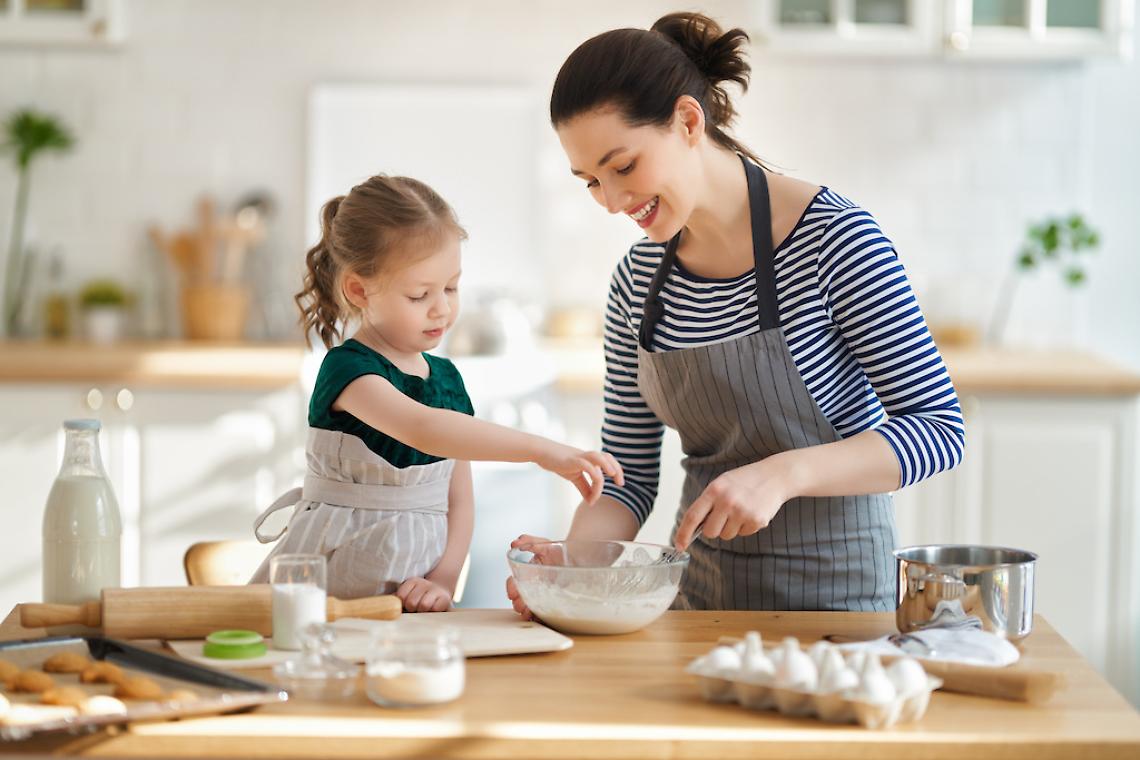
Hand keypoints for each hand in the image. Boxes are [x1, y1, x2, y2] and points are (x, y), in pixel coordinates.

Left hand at [396, 577, 452, 611]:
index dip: (401, 605)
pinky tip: (432, 610)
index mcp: (412, 581)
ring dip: (422, 611)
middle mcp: (423, 583)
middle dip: (412, 609)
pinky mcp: (445, 598)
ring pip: (424, 605)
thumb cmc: (418, 597)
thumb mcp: (407, 594)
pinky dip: (433, 612)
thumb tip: (384, 604)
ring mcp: (435, 590)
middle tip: (414, 609)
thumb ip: (396, 598)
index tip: (404, 606)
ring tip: (423, 611)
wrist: (440, 592)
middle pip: (411, 602)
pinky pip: (435, 608)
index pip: (400, 596)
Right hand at [505, 534, 553, 620]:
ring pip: (530, 606)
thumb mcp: (544, 543)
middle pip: (520, 598)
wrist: (578, 557)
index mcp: (527, 573)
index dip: (512, 588)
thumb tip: (515, 543)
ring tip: (528, 614)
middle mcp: (533, 585)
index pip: (514, 583)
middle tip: (520, 606)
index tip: (512, 594)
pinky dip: (540, 616)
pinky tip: (540, 617)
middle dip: (518, 603)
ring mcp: (543, 594)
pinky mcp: (553, 600)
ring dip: (527, 611)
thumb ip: (529, 542)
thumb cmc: (558, 550)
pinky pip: (544, 611)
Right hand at [534, 443, 623, 503]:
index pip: (608, 460)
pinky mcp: (572, 460)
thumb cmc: (558, 462)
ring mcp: (580, 457)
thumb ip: (584, 487)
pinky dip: (593, 477)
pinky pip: (587, 466)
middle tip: (620, 483)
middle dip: (617, 468)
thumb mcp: (574, 477)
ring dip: (608, 467)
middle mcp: (587, 457)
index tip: (620, 483)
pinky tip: (592, 494)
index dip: (616, 470)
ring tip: (612, 477)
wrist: (542, 453)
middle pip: (607, 456)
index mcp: (589, 459)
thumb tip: (591, 501)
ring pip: (599, 458)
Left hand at [673, 458, 793, 551]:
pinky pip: (743, 534)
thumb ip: (708, 503)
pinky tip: (751, 511)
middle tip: (724, 516)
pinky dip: (745, 527)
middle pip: (710, 532)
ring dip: (731, 527)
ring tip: (740, 510)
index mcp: (714, 490)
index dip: (683, 533)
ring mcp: (742, 512)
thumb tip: (695, 528)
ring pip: (727, 535)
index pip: (693, 516)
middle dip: (714, 529)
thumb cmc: (745, 480)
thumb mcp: (722, 483)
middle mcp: (727, 501)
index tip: (679, 545)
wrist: (775, 476)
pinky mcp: (757, 521)